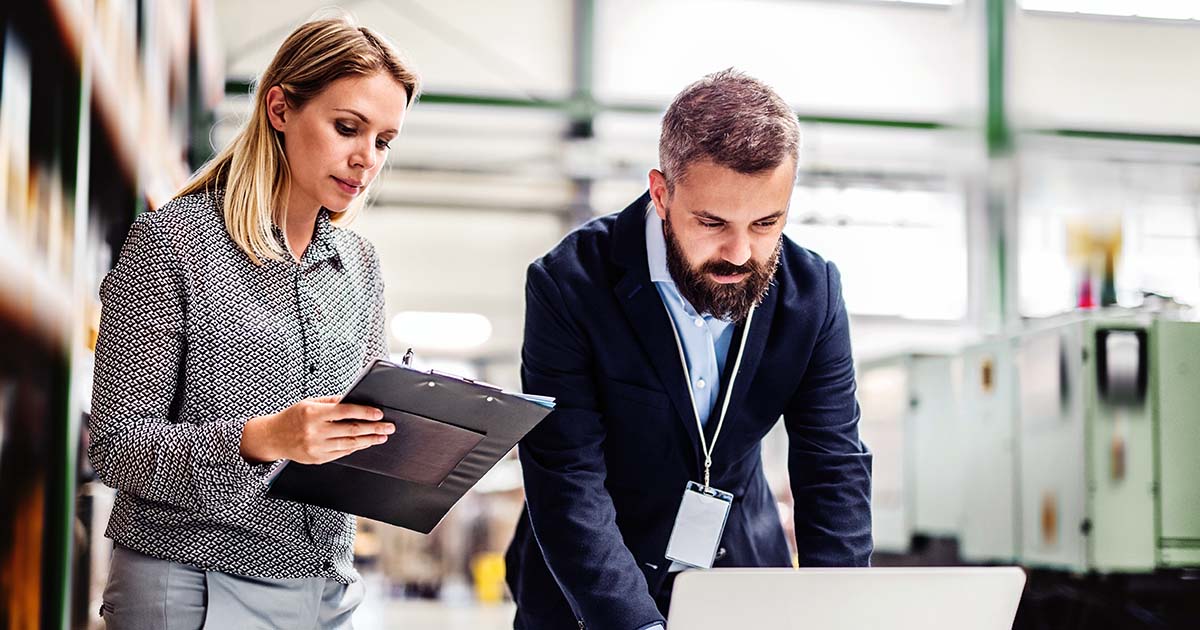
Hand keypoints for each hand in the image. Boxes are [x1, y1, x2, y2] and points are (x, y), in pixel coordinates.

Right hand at [240, 396, 392, 464]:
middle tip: (388, 427)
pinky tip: (364, 443)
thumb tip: (353, 400)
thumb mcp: (309, 403)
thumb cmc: (292, 417)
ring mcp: (316, 447)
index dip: (365, 412)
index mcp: (313, 414)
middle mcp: (315, 431)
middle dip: (373, 428)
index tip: (379, 414)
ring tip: (381, 436)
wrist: (272, 437)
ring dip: (368, 440)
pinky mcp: (317, 459)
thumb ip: (332, 402)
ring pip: (349, 444)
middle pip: (351, 430)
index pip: (345, 411)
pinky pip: (341, 453)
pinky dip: (355, 448)